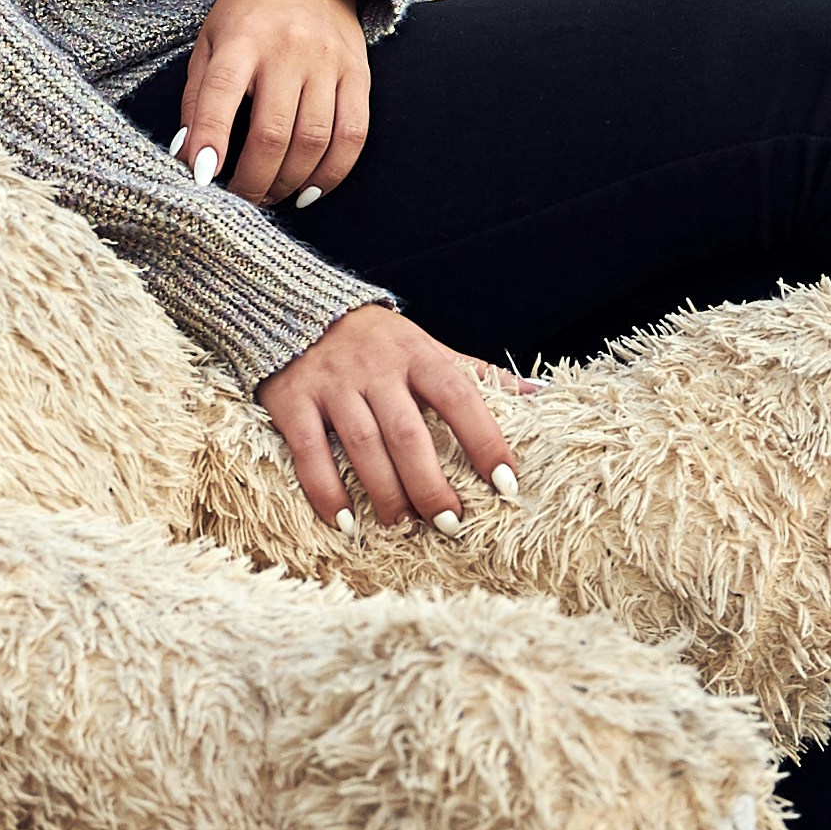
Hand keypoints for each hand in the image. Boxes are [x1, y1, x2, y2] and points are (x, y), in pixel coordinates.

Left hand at [168, 0, 368, 205]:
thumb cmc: (247, 16)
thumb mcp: (209, 43)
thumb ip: (198, 99)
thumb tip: (188, 158)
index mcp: (242, 38)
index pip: (223, 93)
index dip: (212, 139)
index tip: (203, 178)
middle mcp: (288, 49)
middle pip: (274, 131)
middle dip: (254, 180)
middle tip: (240, 200)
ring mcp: (328, 62)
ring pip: (315, 140)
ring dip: (290, 182)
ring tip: (271, 196)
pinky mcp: (359, 74)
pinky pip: (353, 134)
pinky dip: (332, 172)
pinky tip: (310, 189)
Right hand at [257, 304, 520, 529]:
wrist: (294, 304)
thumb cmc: (375, 340)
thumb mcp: (426, 347)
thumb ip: (476, 373)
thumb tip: (538, 393)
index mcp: (417, 354)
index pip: (460, 398)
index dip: (486, 441)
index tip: (507, 483)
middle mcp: (376, 368)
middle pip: (409, 434)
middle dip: (431, 485)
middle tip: (450, 523)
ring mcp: (332, 385)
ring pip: (364, 446)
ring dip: (386, 493)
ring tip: (402, 525)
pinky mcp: (292, 401)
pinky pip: (310, 453)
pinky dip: (326, 491)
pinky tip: (344, 521)